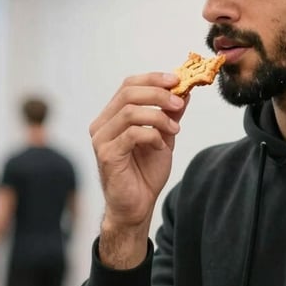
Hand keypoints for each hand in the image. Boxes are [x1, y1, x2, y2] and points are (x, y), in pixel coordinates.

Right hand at [89, 72, 186, 231]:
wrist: (137, 206)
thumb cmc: (145, 174)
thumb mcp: (164, 138)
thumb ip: (170, 115)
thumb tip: (183, 92)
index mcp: (112, 117)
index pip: (128, 85)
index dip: (152, 79)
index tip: (177, 80)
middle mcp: (102, 125)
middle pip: (128, 93)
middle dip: (158, 93)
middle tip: (179, 101)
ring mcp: (101, 140)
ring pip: (129, 112)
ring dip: (158, 116)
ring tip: (175, 128)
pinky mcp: (107, 155)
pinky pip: (132, 134)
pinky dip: (152, 135)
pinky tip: (161, 146)